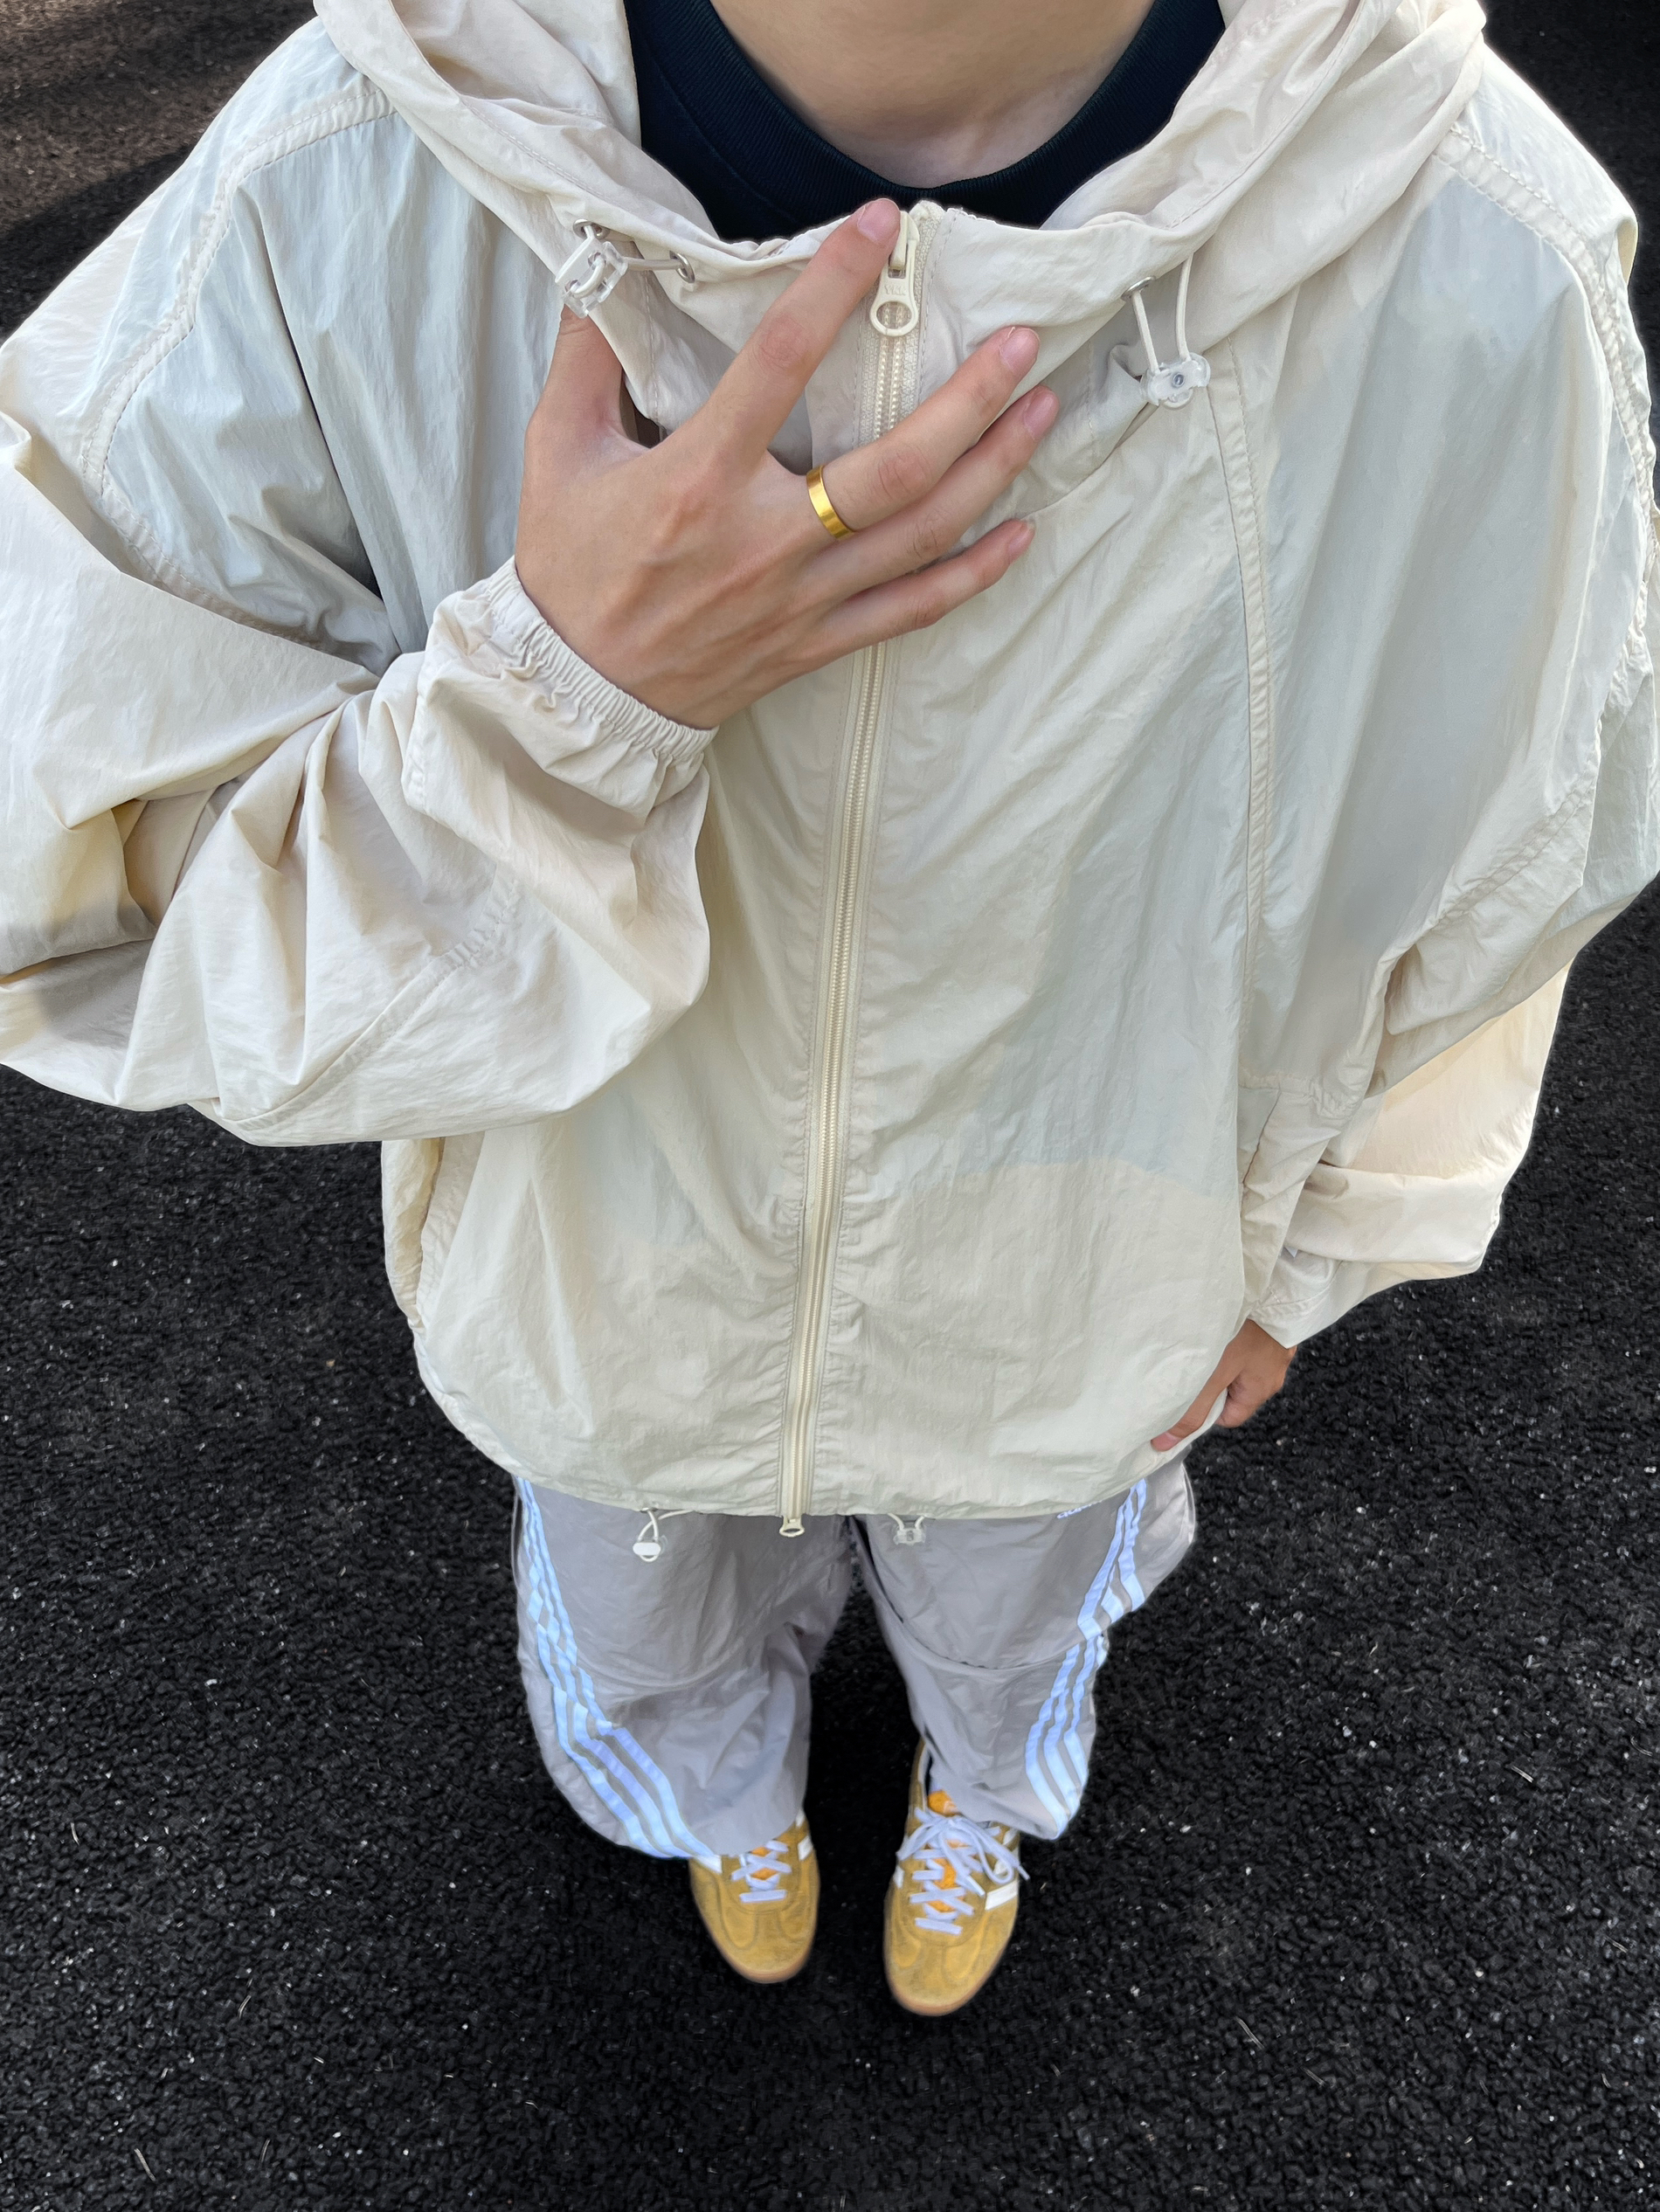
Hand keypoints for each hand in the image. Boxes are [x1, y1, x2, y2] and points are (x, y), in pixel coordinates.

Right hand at [515, 198, 1056, 727]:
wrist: (576, 696)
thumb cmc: (569, 572)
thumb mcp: (558, 454)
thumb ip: (587, 362)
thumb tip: (604, 279)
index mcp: (699, 479)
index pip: (780, 363)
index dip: (833, 286)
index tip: (880, 229)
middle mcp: (764, 540)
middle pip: (894, 467)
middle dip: (968, 402)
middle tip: (1021, 343)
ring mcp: (799, 598)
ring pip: (919, 534)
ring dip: (990, 472)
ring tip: (1040, 412)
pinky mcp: (815, 643)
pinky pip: (910, 610)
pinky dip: (971, 575)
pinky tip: (1018, 533)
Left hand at [1150, 1321, 1296, 1451]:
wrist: (1276, 1285)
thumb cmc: (1248, 1329)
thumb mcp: (1214, 1375)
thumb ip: (1192, 1408)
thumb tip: (1168, 1442)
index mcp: (1260, 1390)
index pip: (1226, 1417)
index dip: (1203, 1412)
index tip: (1184, 1398)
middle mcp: (1269, 1372)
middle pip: (1230, 1389)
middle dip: (1208, 1380)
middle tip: (1192, 1362)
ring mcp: (1270, 1347)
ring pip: (1235, 1362)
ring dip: (1216, 1354)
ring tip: (1202, 1340)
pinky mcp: (1266, 1325)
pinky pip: (1242, 1339)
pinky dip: (1227, 1334)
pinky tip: (1216, 1322)